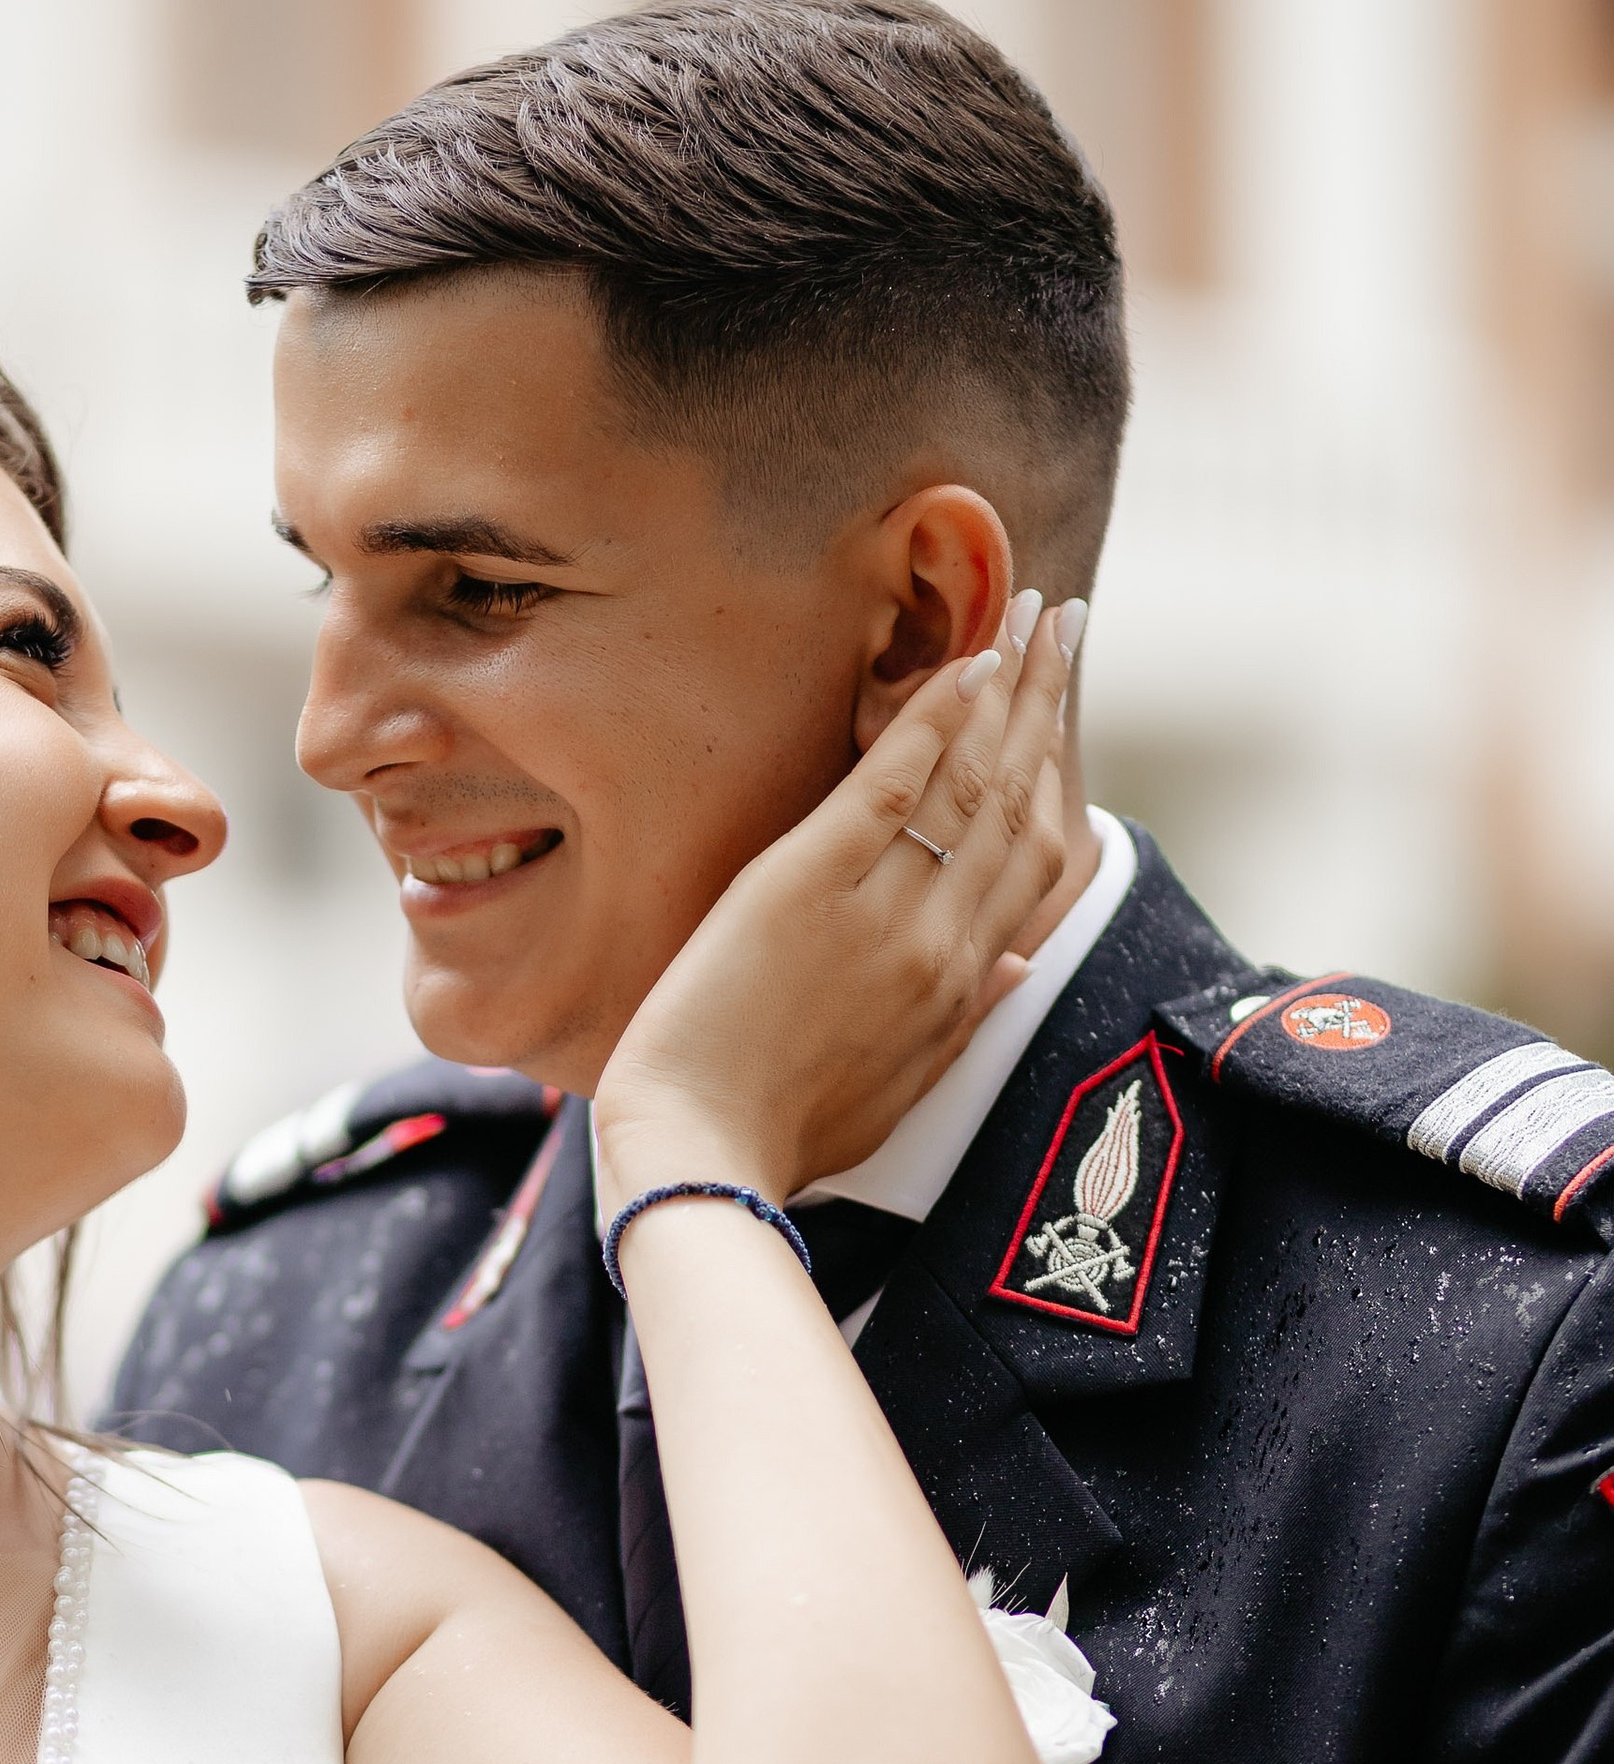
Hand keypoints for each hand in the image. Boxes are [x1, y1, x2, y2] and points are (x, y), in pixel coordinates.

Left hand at [594, 590, 1080, 1207]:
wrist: (698, 1152)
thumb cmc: (779, 1136)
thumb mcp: (894, 1092)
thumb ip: (960, 1024)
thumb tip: (1013, 968)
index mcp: (959, 989)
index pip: (1033, 863)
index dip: (1058, 776)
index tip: (1064, 714)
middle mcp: (940, 942)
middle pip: (1017, 802)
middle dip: (1047, 705)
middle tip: (1064, 624)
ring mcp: (880, 909)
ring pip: (970, 781)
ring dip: (1006, 686)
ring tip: (1027, 611)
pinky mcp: (807, 882)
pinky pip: (892, 783)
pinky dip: (933, 716)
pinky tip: (963, 659)